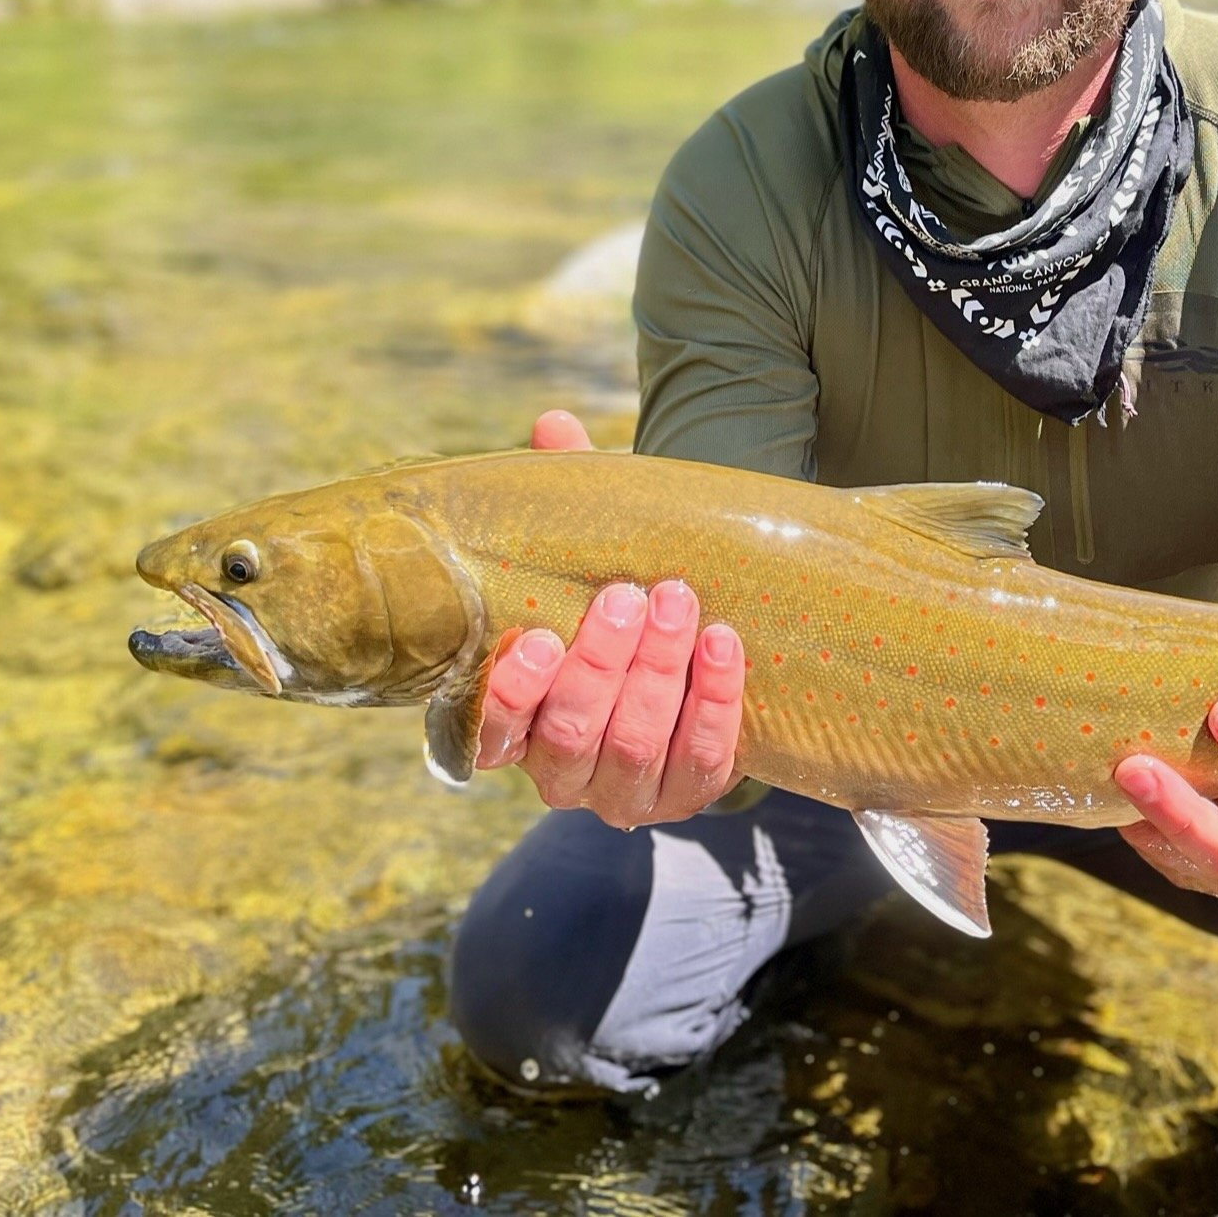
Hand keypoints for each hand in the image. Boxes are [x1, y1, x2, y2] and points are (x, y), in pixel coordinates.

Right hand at [468, 411, 747, 827]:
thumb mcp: (588, 556)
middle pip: (573, 730)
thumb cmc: (618, 604)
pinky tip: (725, 644)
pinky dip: (714, 700)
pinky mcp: (688, 794)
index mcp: (518, 722)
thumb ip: (567, 498)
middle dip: (602, 662)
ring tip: (679, 601)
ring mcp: (626, 791)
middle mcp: (562, 770)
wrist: (693, 663)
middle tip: (630, 594)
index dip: (511, 694)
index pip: (492, 730)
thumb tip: (553, 424)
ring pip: (634, 746)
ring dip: (659, 671)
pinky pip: (702, 760)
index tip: (536, 638)